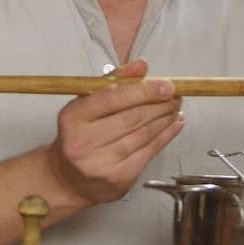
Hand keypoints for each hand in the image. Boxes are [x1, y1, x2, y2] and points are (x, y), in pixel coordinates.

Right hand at [47, 58, 183, 206]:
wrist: (68, 179)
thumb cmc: (80, 135)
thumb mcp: (87, 104)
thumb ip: (114, 82)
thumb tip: (141, 65)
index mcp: (73, 117)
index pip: (112, 98)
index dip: (144, 90)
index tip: (166, 85)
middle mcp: (83, 142)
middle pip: (131, 118)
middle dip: (159, 104)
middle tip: (175, 95)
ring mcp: (101, 163)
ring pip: (143, 135)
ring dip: (165, 119)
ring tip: (175, 107)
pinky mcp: (118, 178)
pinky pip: (149, 152)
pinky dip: (166, 136)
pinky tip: (174, 124)